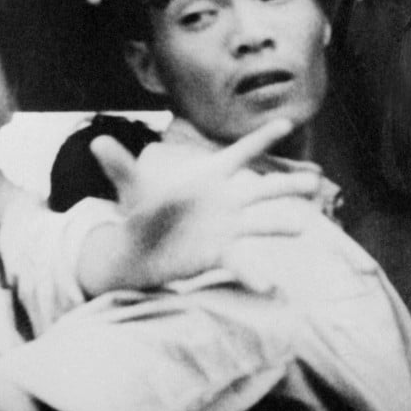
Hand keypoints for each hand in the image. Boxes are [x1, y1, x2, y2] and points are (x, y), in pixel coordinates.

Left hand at [90, 119, 321, 291]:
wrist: (142, 250)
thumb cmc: (141, 211)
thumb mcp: (131, 188)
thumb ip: (120, 166)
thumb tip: (97, 141)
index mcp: (207, 177)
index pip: (238, 154)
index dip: (261, 140)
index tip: (286, 122)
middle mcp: (225, 201)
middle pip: (261, 189)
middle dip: (286, 185)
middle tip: (313, 182)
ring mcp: (227, 227)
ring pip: (260, 223)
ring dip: (280, 225)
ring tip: (300, 226)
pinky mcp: (220, 253)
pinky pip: (242, 263)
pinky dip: (254, 275)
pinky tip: (269, 288)